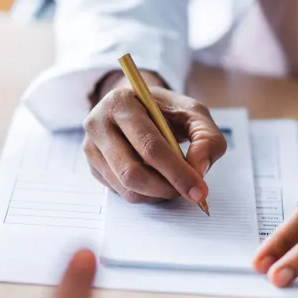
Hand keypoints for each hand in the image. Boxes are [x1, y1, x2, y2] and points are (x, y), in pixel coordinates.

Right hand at [83, 71, 226, 204]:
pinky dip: (146, 194)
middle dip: (167, 188)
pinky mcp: (93, 167)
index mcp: (120, 102)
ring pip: (126, 188)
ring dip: (158, 194)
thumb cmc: (166, 110)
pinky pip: (121, 193)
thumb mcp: (193, 112)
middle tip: (191, 192)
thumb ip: (206, 138)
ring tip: (176, 183)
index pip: (149, 145)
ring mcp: (91, 147)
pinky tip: (158, 180)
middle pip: (132, 172)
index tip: (200, 190)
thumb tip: (198, 169)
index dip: (177, 172)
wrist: (137, 105)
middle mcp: (98, 124)